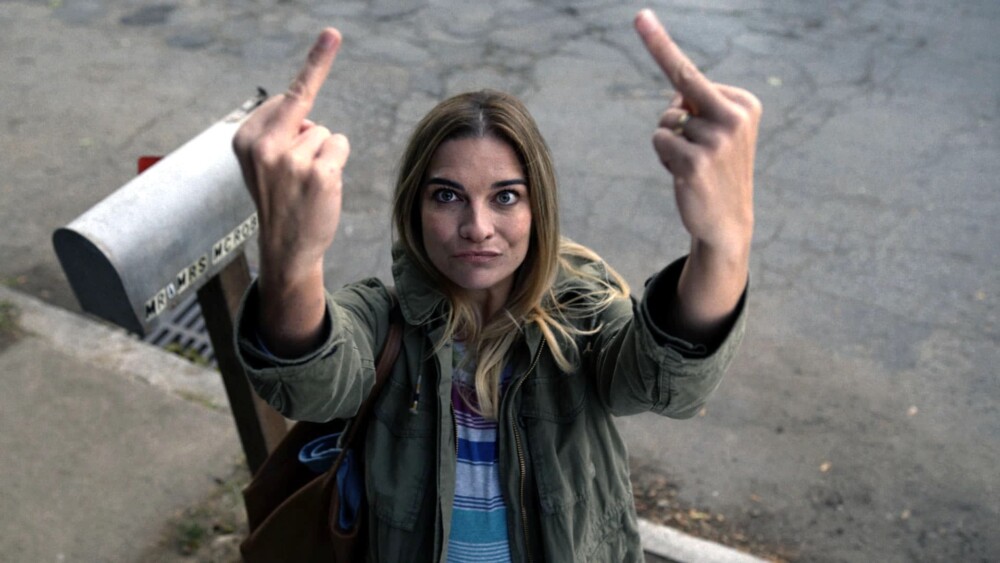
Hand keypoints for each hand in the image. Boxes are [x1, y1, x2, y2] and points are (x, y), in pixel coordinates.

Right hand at [232, 28, 348, 286]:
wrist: (286, 248)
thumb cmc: (280, 200)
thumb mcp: (263, 162)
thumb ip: (279, 132)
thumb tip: (309, 121)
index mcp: (246, 139)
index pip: (289, 95)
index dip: (315, 66)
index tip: (333, 33)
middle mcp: (265, 145)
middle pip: (306, 111)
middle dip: (311, 121)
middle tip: (300, 158)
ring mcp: (292, 160)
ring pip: (326, 134)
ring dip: (322, 156)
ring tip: (305, 185)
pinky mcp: (319, 174)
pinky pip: (339, 147)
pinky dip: (336, 165)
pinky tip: (319, 189)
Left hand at [635, 9, 759, 258]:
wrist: (727, 222)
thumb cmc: (716, 169)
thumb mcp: (717, 131)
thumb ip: (696, 106)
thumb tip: (677, 98)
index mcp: (744, 104)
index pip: (690, 74)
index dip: (661, 47)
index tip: (641, 15)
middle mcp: (735, 117)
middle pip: (681, 84)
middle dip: (661, 54)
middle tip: (641, 18)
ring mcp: (717, 140)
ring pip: (665, 121)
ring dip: (669, 142)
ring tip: (692, 163)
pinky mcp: (697, 162)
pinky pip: (660, 142)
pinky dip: (664, 157)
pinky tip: (685, 174)